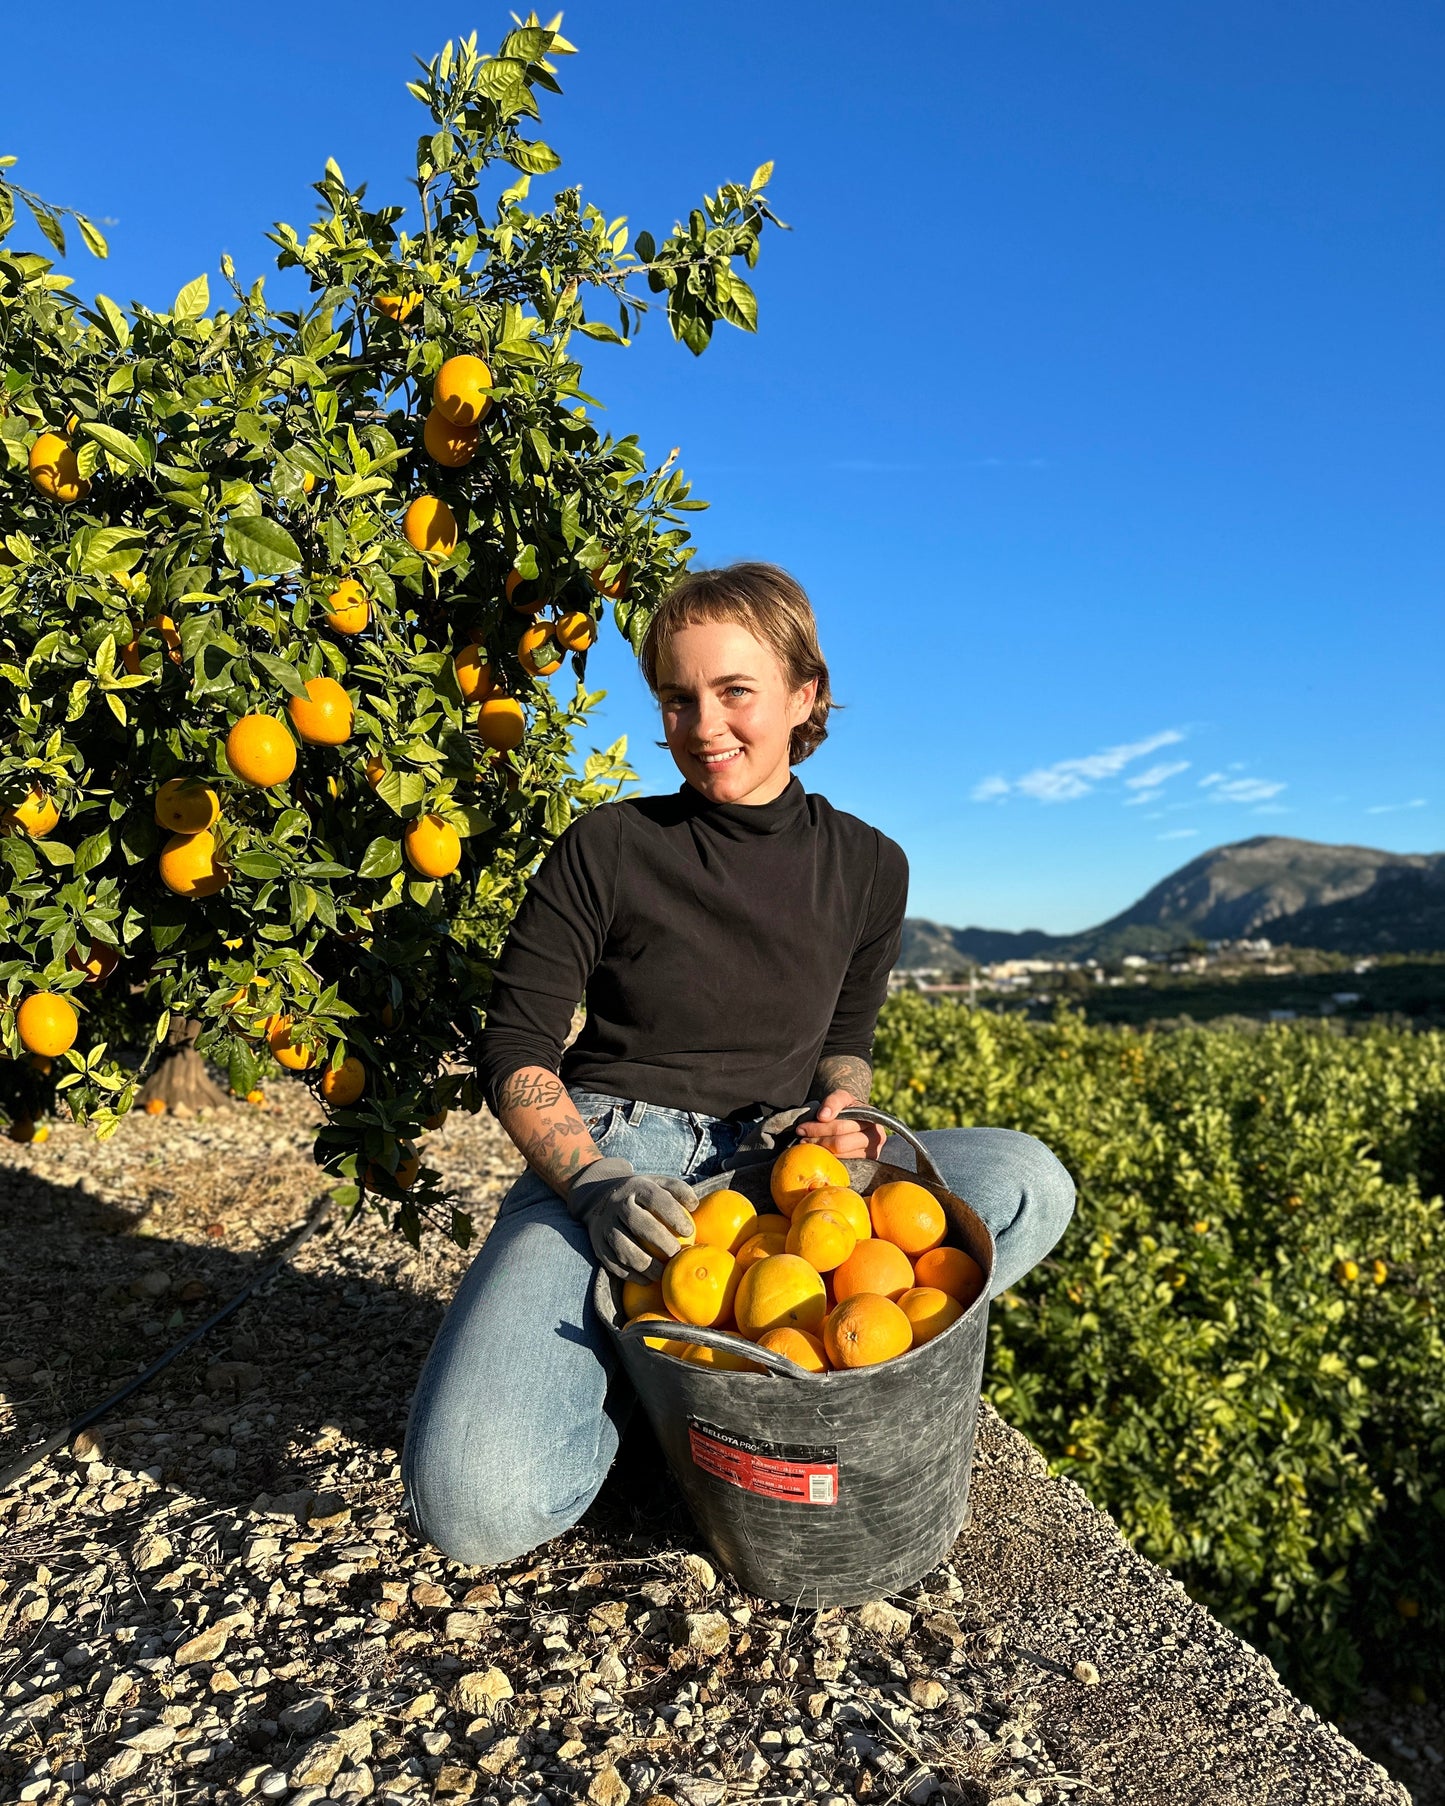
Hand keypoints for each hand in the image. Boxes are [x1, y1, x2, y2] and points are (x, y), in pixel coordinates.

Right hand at [567, 1156, 698, 1281]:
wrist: (599, 1198)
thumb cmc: (640, 1195)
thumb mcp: (658, 1183)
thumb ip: (679, 1190)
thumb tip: (695, 1206)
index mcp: (636, 1187)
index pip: (656, 1199)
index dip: (673, 1215)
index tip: (689, 1231)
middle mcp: (618, 1204)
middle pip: (639, 1224)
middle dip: (661, 1242)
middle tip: (677, 1255)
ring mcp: (605, 1225)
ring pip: (623, 1247)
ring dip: (645, 1264)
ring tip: (663, 1274)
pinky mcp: (597, 1244)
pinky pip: (613, 1263)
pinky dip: (630, 1275)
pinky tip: (647, 1280)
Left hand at [791, 1091, 888, 1160]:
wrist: (857, 1117)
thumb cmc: (848, 1107)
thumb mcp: (842, 1097)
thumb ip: (833, 1102)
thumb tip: (823, 1116)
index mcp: (872, 1119)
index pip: (840, 1127)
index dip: (819, 1128)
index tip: (801, 1128)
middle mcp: (876, 1137)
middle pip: (839, 1143)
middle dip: (817, 1139)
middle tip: (801, 1136)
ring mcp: (873, 1151)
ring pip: (840, 1154)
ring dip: (820, 1149)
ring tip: (806, 1142)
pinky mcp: (866, 1161)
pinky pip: (843, 1162)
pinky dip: (828, 1156)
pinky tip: (818, 1150)